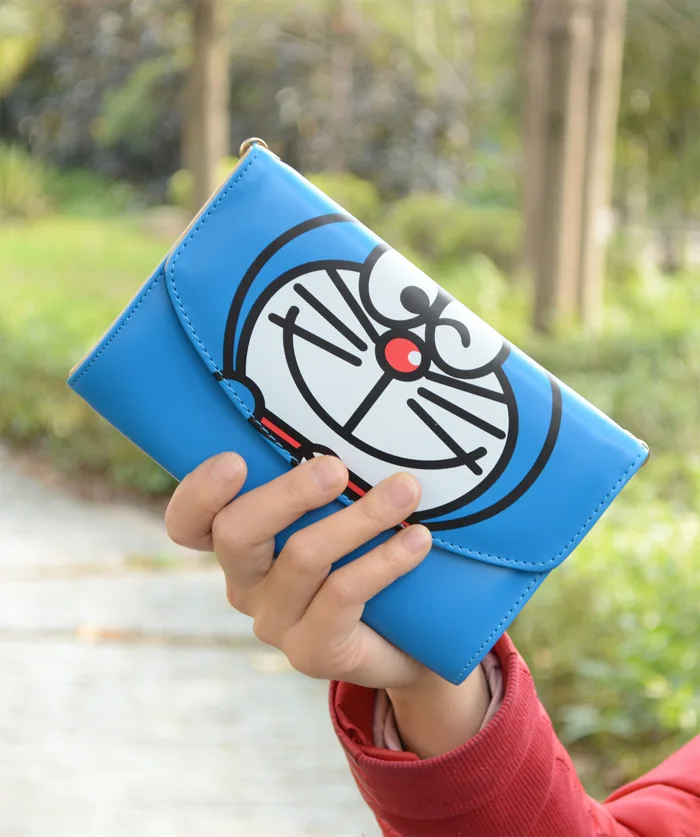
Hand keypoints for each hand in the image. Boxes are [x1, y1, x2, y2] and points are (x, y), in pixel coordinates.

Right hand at [165, 453, 490, 753]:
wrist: (407, 639)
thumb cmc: (364, 556)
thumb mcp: (337, 513)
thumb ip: (327, 481)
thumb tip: (358, 415)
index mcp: (239, 543)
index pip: (189, 524)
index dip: (198, 494)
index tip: (235, 460)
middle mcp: (245, 582)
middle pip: (235, 535)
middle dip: (285, 496)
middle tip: (336, 469)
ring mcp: (275, 621)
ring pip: (301, 558)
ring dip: (358, 519)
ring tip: (406, 491)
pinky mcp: (312, 651)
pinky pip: (343, 595)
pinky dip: (384, 561)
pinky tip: (417, 539)